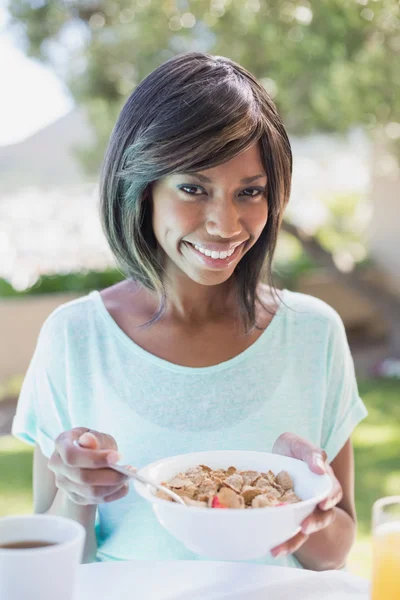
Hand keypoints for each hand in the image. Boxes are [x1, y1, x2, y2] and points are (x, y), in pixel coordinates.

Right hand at [48, 427, 128, 505]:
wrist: (88, 456)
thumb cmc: (94, 441)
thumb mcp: (96, 434)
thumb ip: (94, 438)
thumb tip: (89, 441)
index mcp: (61, 444)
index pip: (73, 456)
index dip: (95, 459)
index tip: (118, 456)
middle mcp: (57, 465)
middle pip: (83, 477)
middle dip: (110, 475)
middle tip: (131, 469)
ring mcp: (64, 483)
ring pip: (90, 492)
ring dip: (114, 486)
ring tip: (129, 477)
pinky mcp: (74, 497)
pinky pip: (95, 501)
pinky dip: (113, 495)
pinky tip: (124, 486)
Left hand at [270, 432, 342, 557]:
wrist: (276, 456)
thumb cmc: (291, 448)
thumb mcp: (298, 445)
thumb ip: (311, 454)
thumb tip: (320, 469)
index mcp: (324, 481)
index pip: (333, 491)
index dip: (330, 498)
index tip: (323, 503)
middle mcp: (317, 499)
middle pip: (324, 515)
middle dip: (316, 523)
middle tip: (305, 527)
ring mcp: (303, 511)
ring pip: (306, 529)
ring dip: (295, 540)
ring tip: (280, 548)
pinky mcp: (289, 518)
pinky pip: (290, 532)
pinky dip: (283, 542)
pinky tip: (272, 549)